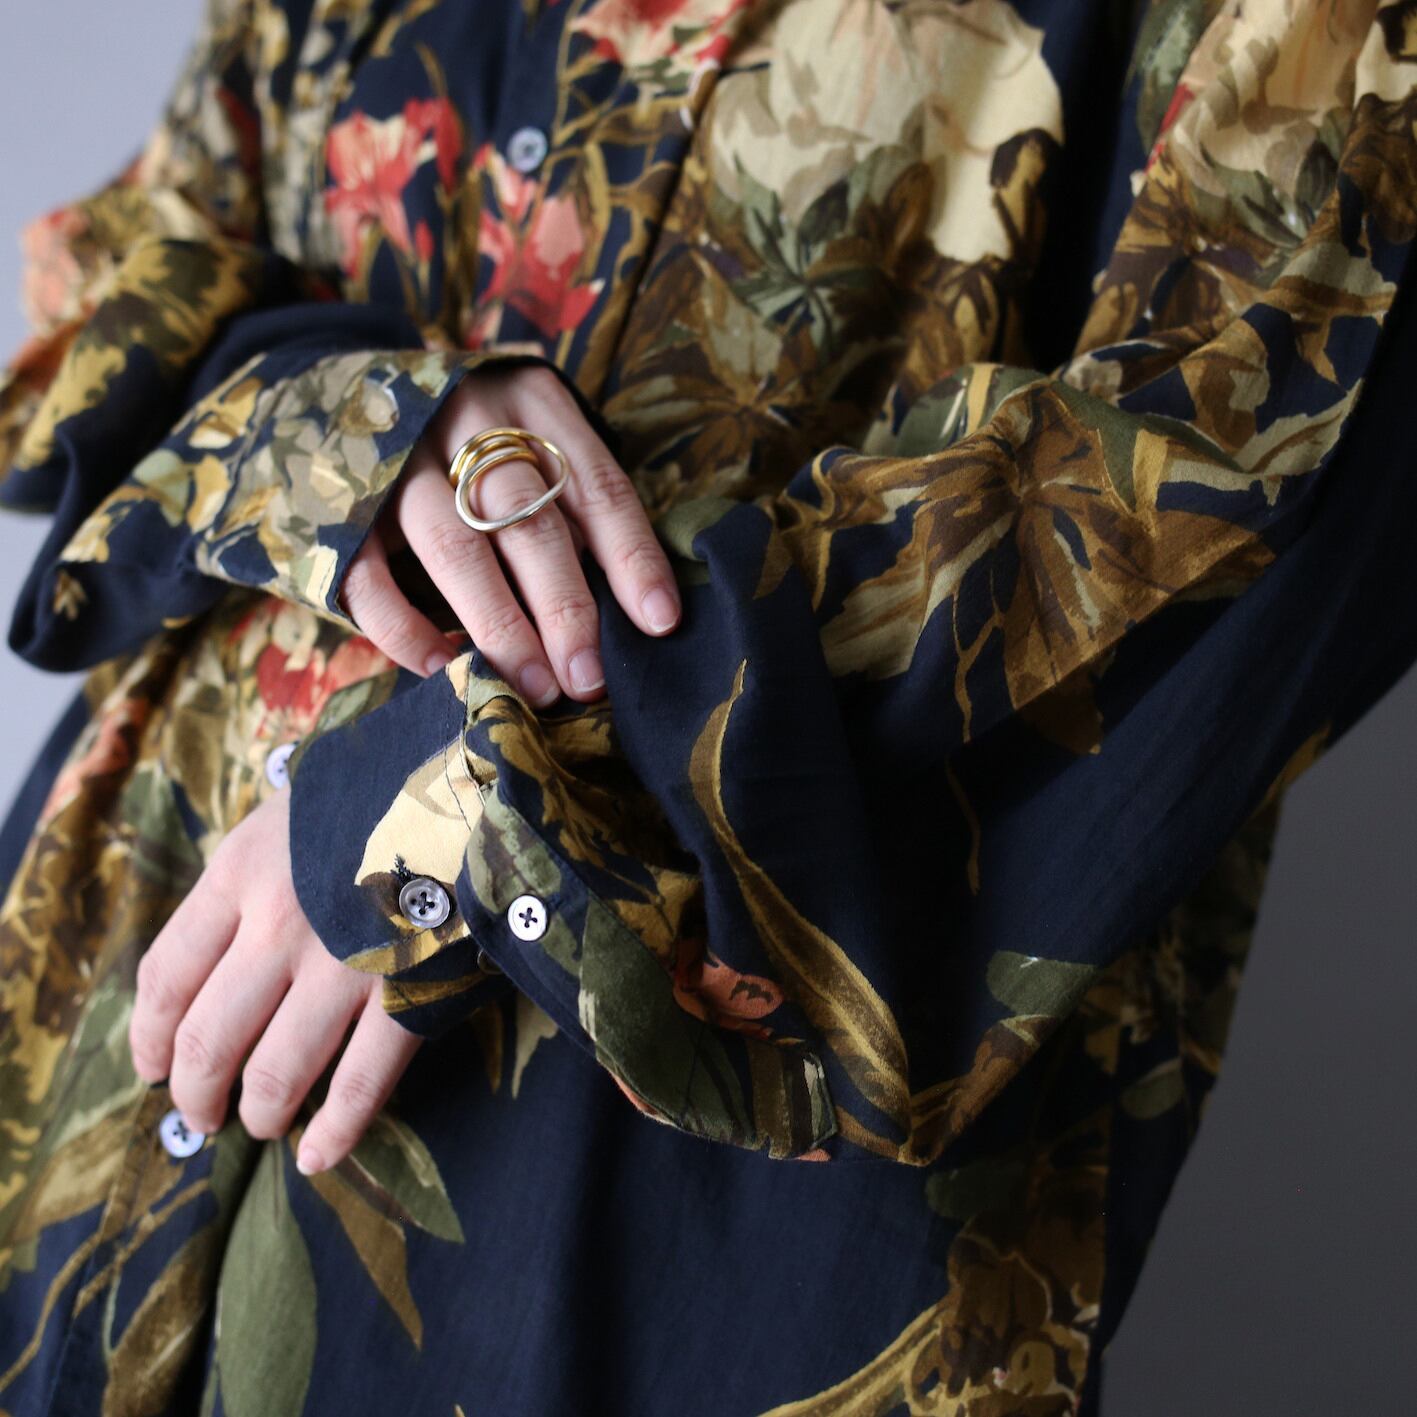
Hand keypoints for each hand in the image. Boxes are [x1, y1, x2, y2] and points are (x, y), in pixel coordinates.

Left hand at [128, 789, 418, 1174]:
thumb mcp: (293, 815)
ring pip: (275, 1074)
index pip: (166, 977)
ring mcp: (344, 965)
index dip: (150, 1038)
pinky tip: (319, 1156)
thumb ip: (250, 878)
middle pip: (208, 1038)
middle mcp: (279, 925)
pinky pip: (359, 1085)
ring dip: (261, 1114)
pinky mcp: (407, 995)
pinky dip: (334, 1133)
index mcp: (241, 874)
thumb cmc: (381, 794)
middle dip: (196, 1093)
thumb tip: (219, 954)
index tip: (153, 1067)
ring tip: (265, 1124)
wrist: (481, 783)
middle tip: (203, 1114)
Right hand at [341, 363, 681, 705]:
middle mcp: (466, 419)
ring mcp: (397, 457)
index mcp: (532, 401)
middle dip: (564, 607)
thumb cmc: (477, 439)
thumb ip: (572, 507)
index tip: (660, 623)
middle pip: (527, 517)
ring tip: (533, 688)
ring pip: (454, 546)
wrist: (347, 388)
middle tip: (587, 679)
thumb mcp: (536, 442)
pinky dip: (405, 627)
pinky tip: (443, 669)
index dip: (632, 557)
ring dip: (499, 624)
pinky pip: (369, 573)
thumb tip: (624, 612)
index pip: (597, 484)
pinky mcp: (340, 501)